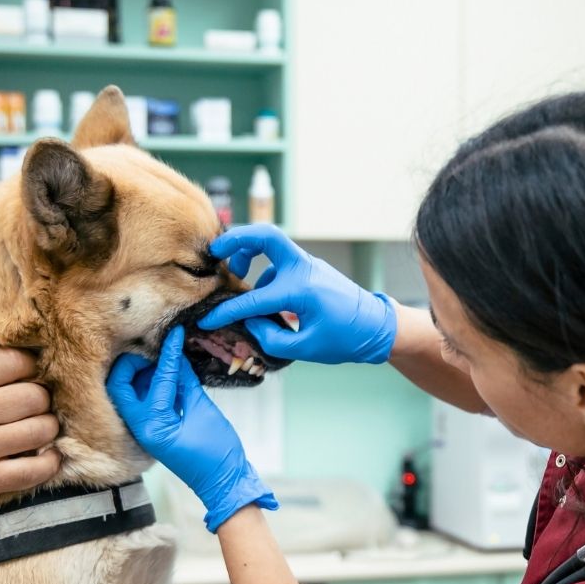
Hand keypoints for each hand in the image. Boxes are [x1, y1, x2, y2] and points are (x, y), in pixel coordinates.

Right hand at [0, 343, 61, 529]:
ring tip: (39, 426)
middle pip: (34, 395)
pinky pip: (35, 470)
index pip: (14, 360)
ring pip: (41, 430)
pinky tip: (46, 455)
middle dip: (41, 398)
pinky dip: (49, 463)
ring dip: (48, 428)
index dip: (28, 365)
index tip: (25, 373)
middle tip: (33, 402)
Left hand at [106, 326, 276, 531]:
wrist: (224, 483)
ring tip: (163, 355)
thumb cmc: (217, 452)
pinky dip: (153, 385)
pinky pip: (143, 401)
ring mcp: (144, 430)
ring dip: (142, 373)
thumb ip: (186, 381)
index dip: (167, 354)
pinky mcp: (152, 430)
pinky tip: (170, 372)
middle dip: (134, 363)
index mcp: (152, 426)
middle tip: (155, 345)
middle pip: (121, 385)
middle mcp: (141, 428)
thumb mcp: (203, 410)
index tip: (174, 333)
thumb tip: (176, 355)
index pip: (156, 380)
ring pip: (129, 392)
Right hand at [205, 224, 397, 364]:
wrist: (377, 327)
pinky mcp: (309, 269)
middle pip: (265, 235)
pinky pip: (279, 265)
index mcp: (301, 290)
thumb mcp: (306, 348)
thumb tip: (251, 324)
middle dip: (236, 238)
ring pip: (270, 247)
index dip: (227, 311)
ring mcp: (307, 265)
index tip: (207, 319)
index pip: (253, 300)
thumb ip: (271, 339)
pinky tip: (262, 298)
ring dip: (248, 256)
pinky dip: (264, 276)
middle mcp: (303, 270)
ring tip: (236, 277)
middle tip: (215, 252)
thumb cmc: (346, 339)